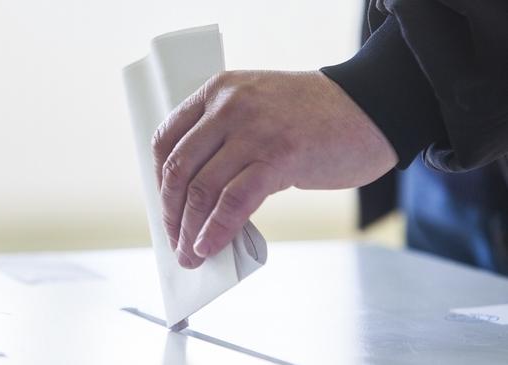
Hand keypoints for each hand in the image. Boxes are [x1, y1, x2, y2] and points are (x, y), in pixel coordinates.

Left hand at [152, 70, 397, 268]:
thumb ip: (226, 138)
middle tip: (174, 239)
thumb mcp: (258, 109)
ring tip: (190, 254)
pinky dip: (216, 230)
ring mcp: (254, 130)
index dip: (159, 179)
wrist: (372, 107)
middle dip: (170, 212)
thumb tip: (198, 195)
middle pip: (179, 168)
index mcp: (218, 91)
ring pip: (202, 188)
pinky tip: (209, 247)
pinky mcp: (279, 156)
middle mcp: (230, 106)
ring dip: (190, 230)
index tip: (165, 206)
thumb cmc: (314, 116)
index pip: (166, 138)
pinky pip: (234, 201)